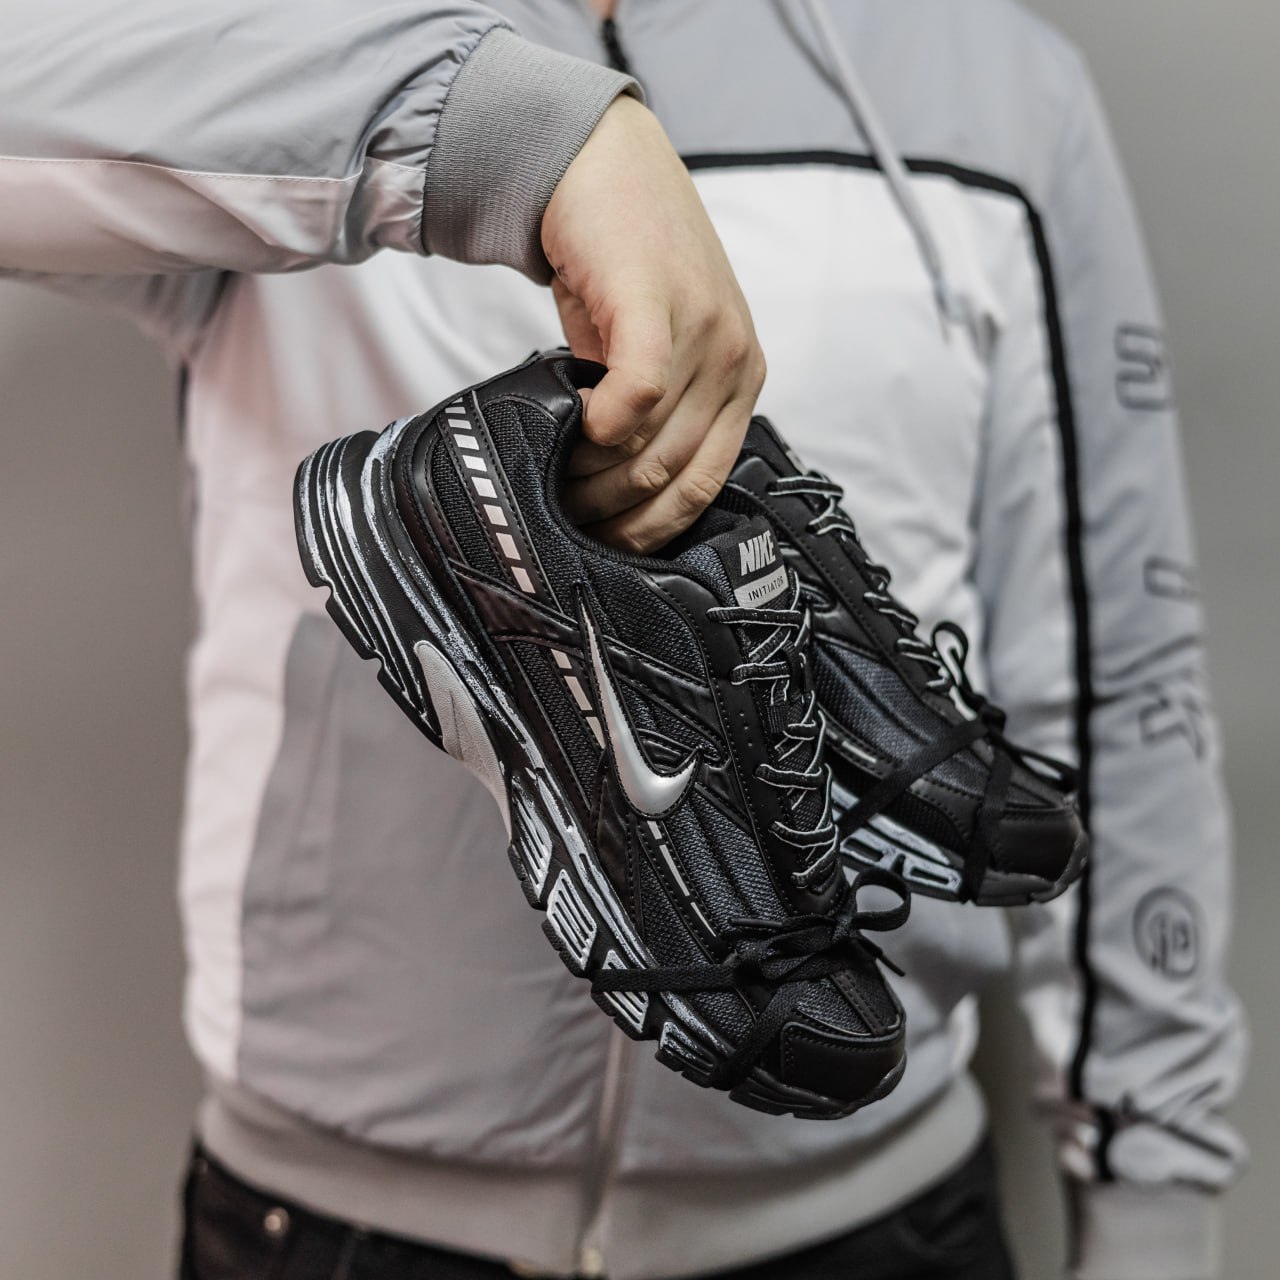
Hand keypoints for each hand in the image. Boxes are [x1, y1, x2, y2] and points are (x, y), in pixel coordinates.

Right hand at [541, 94, 765, 552]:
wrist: (600, 165)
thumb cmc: (620, 267)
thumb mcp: (654, 349)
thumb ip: (653, 413)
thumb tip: (617, 495)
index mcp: (742, 381)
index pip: (705, 487)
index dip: (649, 531)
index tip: (602, 546)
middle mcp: (737, 360)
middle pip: (673, 475)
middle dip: (612, 513)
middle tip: (562, 516)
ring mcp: (705, 330)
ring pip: (652, 444)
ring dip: (595, 477)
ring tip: (554, 478)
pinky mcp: (657, 303)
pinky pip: (639, 393)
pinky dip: (602, 426)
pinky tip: (574, 426)